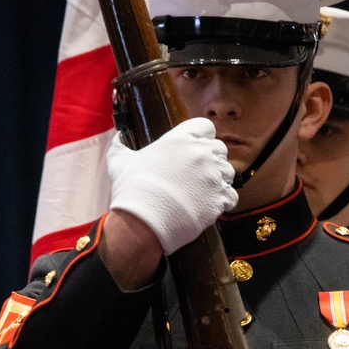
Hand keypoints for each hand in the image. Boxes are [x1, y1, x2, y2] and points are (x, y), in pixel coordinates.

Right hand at [107, 118, 237, 254]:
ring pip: (228, 171)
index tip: (195, 148)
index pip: (206, 126)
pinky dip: (223, 200)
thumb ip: (119, 146)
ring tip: (203, 191)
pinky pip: (231, 195)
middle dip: (212, 159)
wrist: (142, 222)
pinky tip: (209, 204)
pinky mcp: (220, 198)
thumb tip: (117, 137)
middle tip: (198, 173)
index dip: (202, 137)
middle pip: (220, 149)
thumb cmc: (131, 189)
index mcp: (181, 138)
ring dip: (219, 179)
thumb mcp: (119, 162)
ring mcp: (213, 175)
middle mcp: (201, 153)